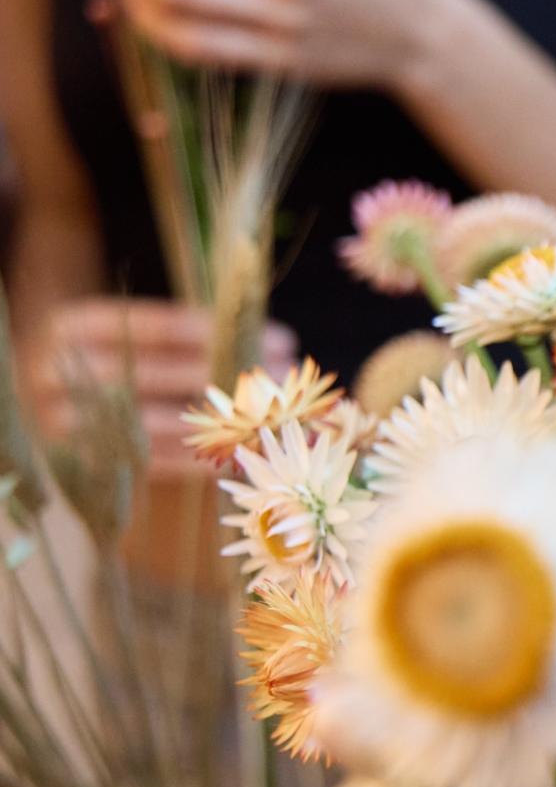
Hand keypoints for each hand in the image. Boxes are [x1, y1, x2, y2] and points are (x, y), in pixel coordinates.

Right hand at [27, 297, 294, 472]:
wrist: (39, 403)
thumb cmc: (108, 359)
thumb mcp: (130, 334)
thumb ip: (189, 334)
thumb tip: (276, 343)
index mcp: (71, 326)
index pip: (158, 328)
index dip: (223, 336)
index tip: (280, 340)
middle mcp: (56, 373)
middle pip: (157, 375)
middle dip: (227, 376)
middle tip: (285, 378)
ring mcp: (62, 421)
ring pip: (153, 423)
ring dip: (219, 422)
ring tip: (274, 417)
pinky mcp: (81, 461)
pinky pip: (150, 461)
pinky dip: (200, 458)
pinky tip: (244, 452)